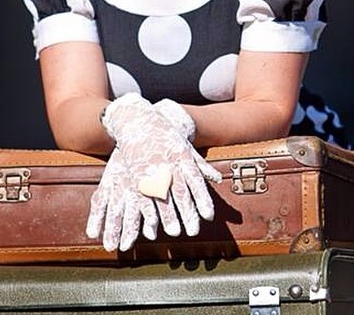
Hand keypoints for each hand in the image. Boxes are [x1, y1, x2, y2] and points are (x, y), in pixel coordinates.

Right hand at [86, 93, 220, 250]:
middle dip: (188, 212)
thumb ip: (200, 164)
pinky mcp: (135, 174)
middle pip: (180, 191)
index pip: (195, 180)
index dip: (203, 198)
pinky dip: (147, 211)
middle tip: (194, 231)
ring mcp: (151, 169)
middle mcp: (168, 163)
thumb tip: (217, 179)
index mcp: (182, 156)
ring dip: (168, 216)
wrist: (137, 120)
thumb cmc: (165, 134)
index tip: (209, 216)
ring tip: (175, 232)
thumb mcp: (185, 145)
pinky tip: (152, 224)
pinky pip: (143, 196)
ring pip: (161, 196)